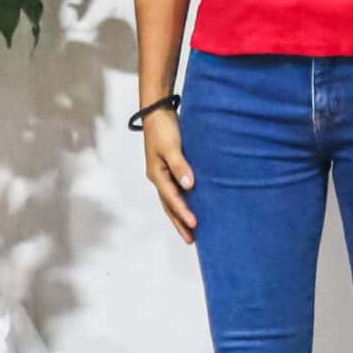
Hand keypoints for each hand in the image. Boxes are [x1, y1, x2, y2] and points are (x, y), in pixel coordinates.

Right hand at [143, 109, 195, 242]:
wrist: (158, 112)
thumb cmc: (164, 128)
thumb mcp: (172, 147)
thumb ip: (181, 166)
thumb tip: (189, 186)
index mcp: (157, 175)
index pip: (172, 199)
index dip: (183, 213)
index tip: (196, 224)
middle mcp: (159, 178)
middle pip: (169, 206)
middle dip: (180, 223)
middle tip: (192, 240)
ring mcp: (163, 174)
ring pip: (172, 200)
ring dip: (181, 215)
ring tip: (192, 231)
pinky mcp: (170, 168)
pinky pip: (177, 190)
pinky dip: (184, 201)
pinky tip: (194, 206)